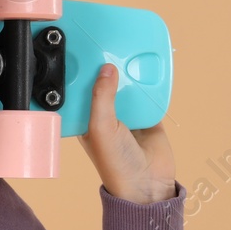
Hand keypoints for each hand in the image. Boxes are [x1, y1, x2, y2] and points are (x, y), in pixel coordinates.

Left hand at [77, 62, 176, 203]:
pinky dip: (149, 84)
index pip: (81, 92)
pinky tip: (147, 68)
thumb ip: (101, 97)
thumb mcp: (101, 127)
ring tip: (127, 50)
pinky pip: (149, 96)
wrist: (148, 185)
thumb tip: (106, 69)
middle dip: (106, 70)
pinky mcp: (148, 118)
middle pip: (105, 87)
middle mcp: (105, 118)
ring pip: (127, 88)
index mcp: (87, 122)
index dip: (81, 75)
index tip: (82, 52)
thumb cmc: (115, 164)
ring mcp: (127, 117)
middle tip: (108, 44)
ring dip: (128, 74)